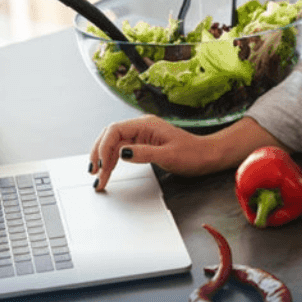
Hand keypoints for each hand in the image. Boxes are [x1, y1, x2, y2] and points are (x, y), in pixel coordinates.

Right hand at [88, 114, 287, 190]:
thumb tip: (122, 153)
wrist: (207, 156)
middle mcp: (141, 127)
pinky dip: (113, 161)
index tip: (101, 164)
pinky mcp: (144, 144)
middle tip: (94, 173)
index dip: (103, 146)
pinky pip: (122, 150)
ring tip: (99, 177)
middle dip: (99, 153)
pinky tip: (109, 171)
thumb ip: (144, 153)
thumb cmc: (192, 154)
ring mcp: (142, 135)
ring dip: (104, 159)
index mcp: (146, 124)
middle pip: (110, 136)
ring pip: (114, 144)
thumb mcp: (168, 155)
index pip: (115, 130)